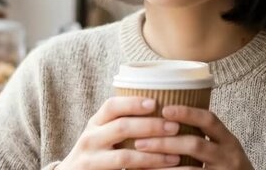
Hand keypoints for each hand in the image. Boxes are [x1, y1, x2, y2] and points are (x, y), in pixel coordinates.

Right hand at [56, 97, 181, 169]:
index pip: (112, 106)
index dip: (133, 103)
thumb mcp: (102, 133)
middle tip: (174, 127)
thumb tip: (161, 106)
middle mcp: (90, 138)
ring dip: (153, 155)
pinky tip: (162, 169)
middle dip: (151, 126)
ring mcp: (90, 160)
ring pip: (125, 156)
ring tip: (175, 155)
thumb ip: (122, 121)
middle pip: (122, 127)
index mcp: (95, 123)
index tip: (155, 102)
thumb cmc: (97, 152)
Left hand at [133, 106, 254, 168]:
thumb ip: (201, 135)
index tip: (164, 109)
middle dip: (165, 142)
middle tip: (140, 141)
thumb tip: (164, 119)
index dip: (187, 113)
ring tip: (141, 162)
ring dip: (162, 165)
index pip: (209, 120)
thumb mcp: (222, 148)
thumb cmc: (226, 166)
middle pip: (195, 144)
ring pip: (189, 169)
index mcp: (228, 140)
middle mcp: (228, 156)